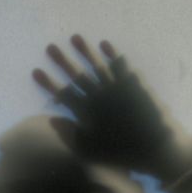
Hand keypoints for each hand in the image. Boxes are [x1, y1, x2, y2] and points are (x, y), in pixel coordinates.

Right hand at [31, 36, 186, 181]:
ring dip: (85, 51)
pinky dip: (112, 54)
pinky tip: (105, 44)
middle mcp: (100, 97)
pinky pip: (121, 66)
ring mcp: (118, 89)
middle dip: (62, 61)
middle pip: (78, 75)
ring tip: (75, 37)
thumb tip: (53, 120)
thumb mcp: (91, 152)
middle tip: (50, 47)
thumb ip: (71, 136)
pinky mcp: (134, 86)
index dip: (48, 82)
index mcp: (88, 113)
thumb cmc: (123, 155)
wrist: (156, 148)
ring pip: (97, 66)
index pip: (63, 94)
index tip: (35, 70)